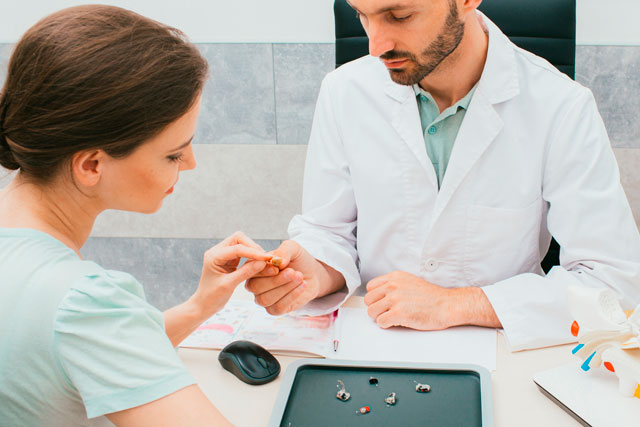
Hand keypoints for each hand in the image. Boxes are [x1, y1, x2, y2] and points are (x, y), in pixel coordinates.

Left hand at [191, 231, 271, 315]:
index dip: (253, 252)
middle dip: (253, 247)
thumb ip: (245, 272)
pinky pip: (243, 253)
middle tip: (265, 259)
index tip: (267, 258)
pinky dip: (251, 256)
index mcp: (213, 256)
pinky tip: (258, 264)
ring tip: (264, 262)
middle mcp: (217, 251)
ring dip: (253, 251)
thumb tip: (263, 262)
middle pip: (239, 239)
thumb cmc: (211, 297)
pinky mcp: (229, 260)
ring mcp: (223, 255)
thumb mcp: (228, 285)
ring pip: (242, 244)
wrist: (203, 305)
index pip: (237, 248)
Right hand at [245, 240, 343, 314]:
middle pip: (255, 287)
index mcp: (254, 268)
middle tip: (292, 272)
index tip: (276, 268)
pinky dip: (291, 296)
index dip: (262, 271)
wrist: (312, 274)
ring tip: (299, 277)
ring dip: (284, 288)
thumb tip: (277, 261)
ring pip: (265, 299)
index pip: (249, 271)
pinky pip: (277, 307)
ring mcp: (263, 298)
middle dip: (275, 280)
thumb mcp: (293, 249)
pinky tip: (302, 285)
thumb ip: (283, 251)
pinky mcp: (274, 310)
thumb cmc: (298, 260)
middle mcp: (255, 284)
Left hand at [364, 271, 500, 329]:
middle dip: (376, 308)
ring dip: (380, 318)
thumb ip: (394, 285)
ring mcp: (395, 300)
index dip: (375, 297)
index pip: (370, 287)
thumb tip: (380, 295)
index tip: (381, 303)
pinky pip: (381, 322)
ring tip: (392, 318)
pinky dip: (386, 325)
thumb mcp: (410, 282)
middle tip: (386, 313)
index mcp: (395, 277)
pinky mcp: (398, 313)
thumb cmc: (432, 297)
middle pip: (369, 300)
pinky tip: (397, 323)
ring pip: (372, 312)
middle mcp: (393, 286)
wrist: (447, 305)